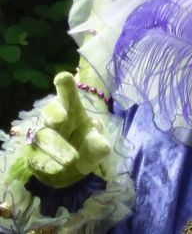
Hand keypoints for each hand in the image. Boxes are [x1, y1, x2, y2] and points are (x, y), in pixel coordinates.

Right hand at [11, 72, 110, 188]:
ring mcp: (42, 137)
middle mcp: (54, 120)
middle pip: (49, 112)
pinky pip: (38, 158)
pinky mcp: (34, 156)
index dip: (64, 86)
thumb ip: (98, 144)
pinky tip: (58, 168)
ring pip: (44, 137)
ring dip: (57, 147)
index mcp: (71, 110)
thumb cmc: (85, 144)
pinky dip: (48, 164)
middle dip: (54, 114)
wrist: (73, 169)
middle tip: (62, 118)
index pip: (67, 95)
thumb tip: (102, 146)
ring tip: (72, 159)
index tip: (63, 77)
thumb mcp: (96, 144)